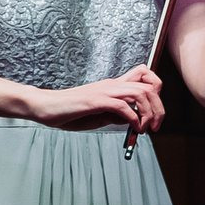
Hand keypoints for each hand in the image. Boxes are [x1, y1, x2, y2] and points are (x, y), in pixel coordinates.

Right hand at [29, 66, 165, 133]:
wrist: (46, 107)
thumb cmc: (69, 111)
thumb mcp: (98, 114)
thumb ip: (115, 114)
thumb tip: (132, 119)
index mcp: (113, 86)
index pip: (144, 75)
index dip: (156, 91)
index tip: (154, 112)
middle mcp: (112, 84)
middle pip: (150, 86)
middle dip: (159, 108)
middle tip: (156, 126)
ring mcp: (104, 91)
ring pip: (141, 93)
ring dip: (149, 113)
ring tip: (145, 129)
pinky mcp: (96, 101)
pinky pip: (123, 107)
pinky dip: (134, 119)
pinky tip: (133, 128)